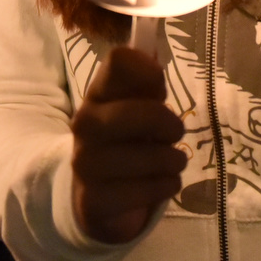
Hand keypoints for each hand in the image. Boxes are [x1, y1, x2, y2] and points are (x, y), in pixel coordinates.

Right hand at [70, 45, 186, 244]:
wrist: (95, 195)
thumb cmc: (125, 140)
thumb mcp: (135, 108)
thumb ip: (147, 84)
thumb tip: (154, 62)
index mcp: (97, 93)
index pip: (119, 61)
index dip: (149, 71)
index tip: (159, 89)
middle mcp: (86, 123)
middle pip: (145, 113)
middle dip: (170, 125)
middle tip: (175, 134)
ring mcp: (86, 162)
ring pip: (152, 158)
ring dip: (173, 161)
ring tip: (171, 163)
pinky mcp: (94, 198)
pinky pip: (147, 190)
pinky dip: (166, 186)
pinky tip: (162, 183)